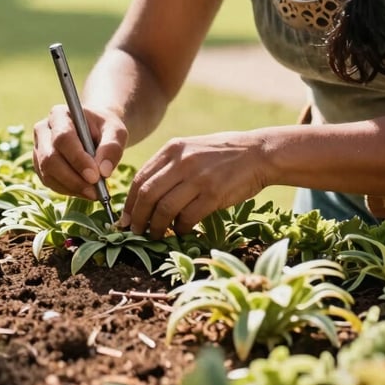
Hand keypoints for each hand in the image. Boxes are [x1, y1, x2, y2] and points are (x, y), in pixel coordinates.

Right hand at [33, 104, 126, 199]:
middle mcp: (43, 130)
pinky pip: (49, 182)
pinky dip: (68, 190)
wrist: (96, 132)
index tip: (95, 176)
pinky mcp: (40, 165)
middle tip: (95, 191)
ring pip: (48, 173)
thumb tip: (104, 172)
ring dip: (71, 187)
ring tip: (94, 192)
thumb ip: (112, 148)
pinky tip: (84, 190)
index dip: (78, 159)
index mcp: (60, 114)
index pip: (63, 138)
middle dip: (73, 179)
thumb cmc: (105, 128)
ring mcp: (39, 149)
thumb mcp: (116, 132)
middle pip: (50, 158)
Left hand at [117, 131, 266, 238]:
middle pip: (147, 195)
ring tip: (156, 235)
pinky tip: (182, 231)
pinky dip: (180, 228)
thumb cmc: (223, 154)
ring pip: (164, 209)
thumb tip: (145, 195)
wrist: (258, 153)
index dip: (130, 203)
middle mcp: (181, 161)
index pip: (141, 179)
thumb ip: (169, 166)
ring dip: (157, 228)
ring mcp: (197, 177)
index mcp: (172, 149)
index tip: (126, 219)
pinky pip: (187, 217)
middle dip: (138, 218)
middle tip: (136, 232)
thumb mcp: (191, 149)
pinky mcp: (213, 194)